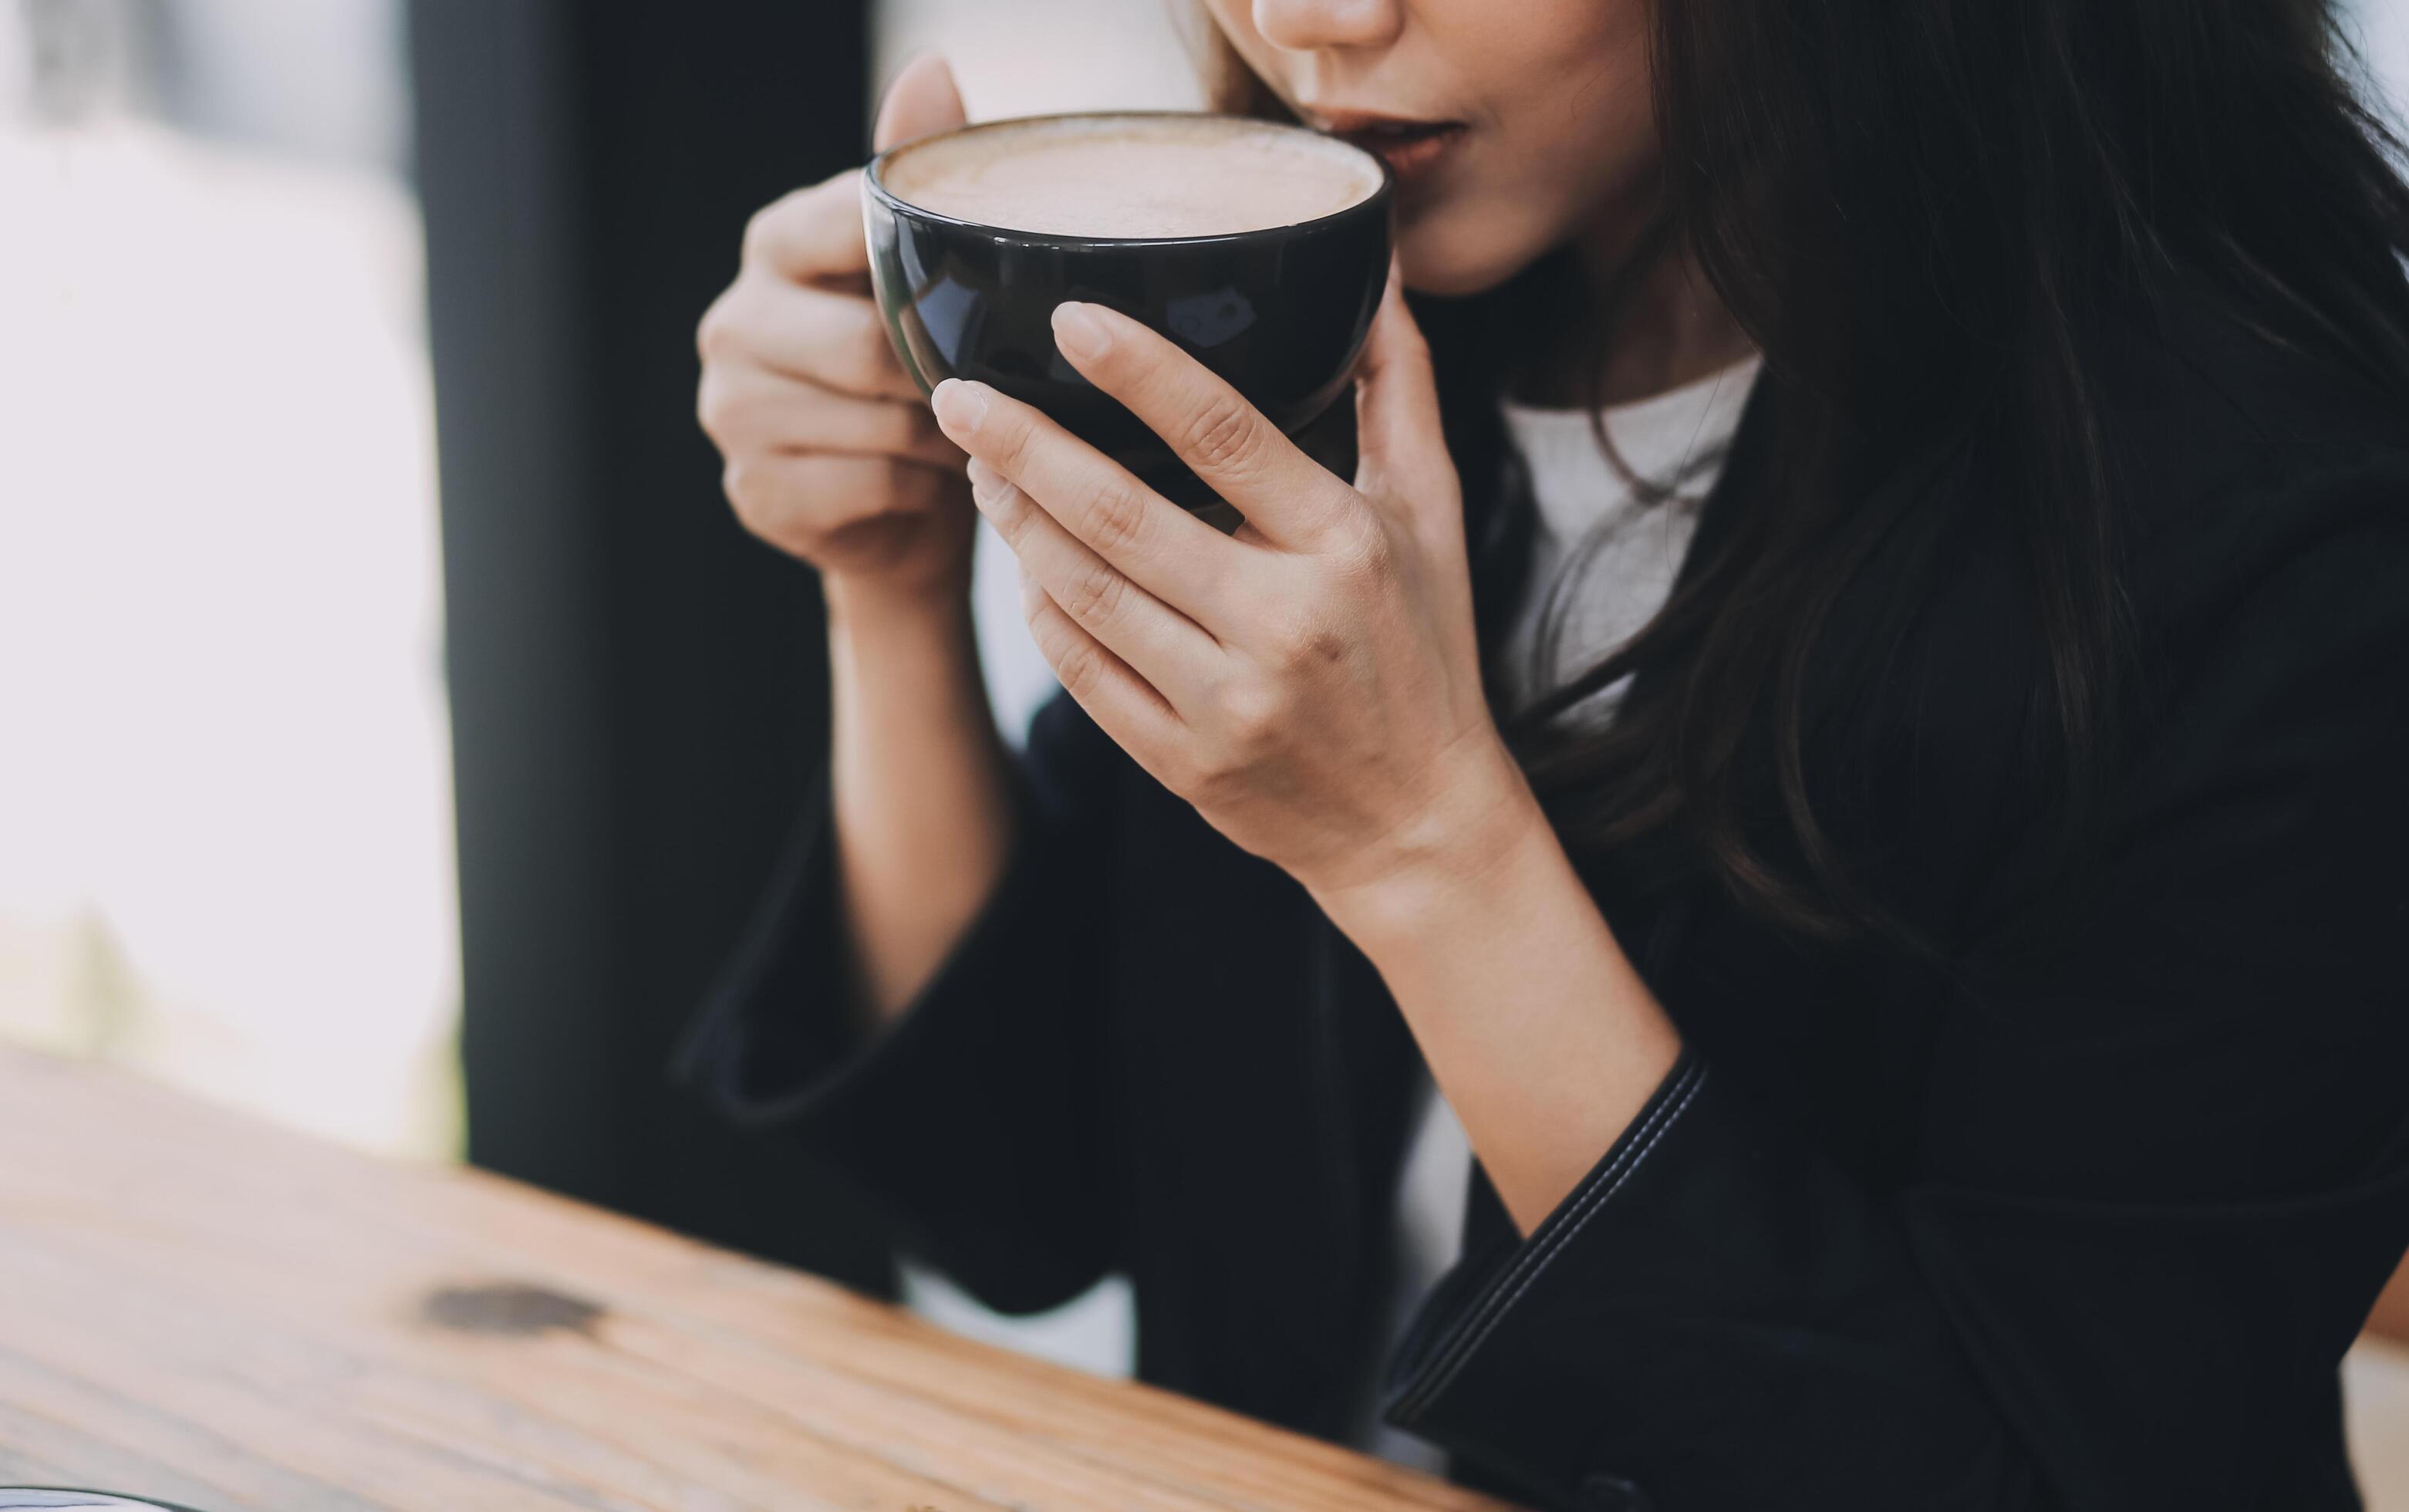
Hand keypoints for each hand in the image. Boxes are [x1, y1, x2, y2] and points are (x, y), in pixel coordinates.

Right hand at [696, 54, 972, 602]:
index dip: (930, 275)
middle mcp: (732, 323)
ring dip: (941, 437)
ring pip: (873, 422)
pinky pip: (864, 484)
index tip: (978, 300)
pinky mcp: (751, 492)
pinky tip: (928, 485)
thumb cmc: (924, 372)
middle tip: (988, 391)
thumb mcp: (930, 269)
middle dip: (942, 376)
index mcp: (774, 243)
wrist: (908, 510)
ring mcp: (730, 413)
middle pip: (867, 346)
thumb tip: (931, 68)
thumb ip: (923, 174)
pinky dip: (917, 490)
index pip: (854, 231)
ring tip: (966, 436)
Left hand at [929, 267, 1544, 911]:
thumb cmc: (1425, 652)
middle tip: (958, 395)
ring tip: (979, 466)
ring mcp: (1226, 699)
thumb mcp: (1434, 516)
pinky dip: (1040, 609)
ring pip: (1084, 592)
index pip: (1224, 434)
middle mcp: (1283, 623)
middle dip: (1024, 447)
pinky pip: (1081, 670)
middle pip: (1121, 515)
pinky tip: (1022, 561)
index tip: (1067, 317)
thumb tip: (1378, 277)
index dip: (1138, 369)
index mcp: (1343, 545)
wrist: (1417, 826)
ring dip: (1016, 522)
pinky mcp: (1183, 761)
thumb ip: (1398, 392)